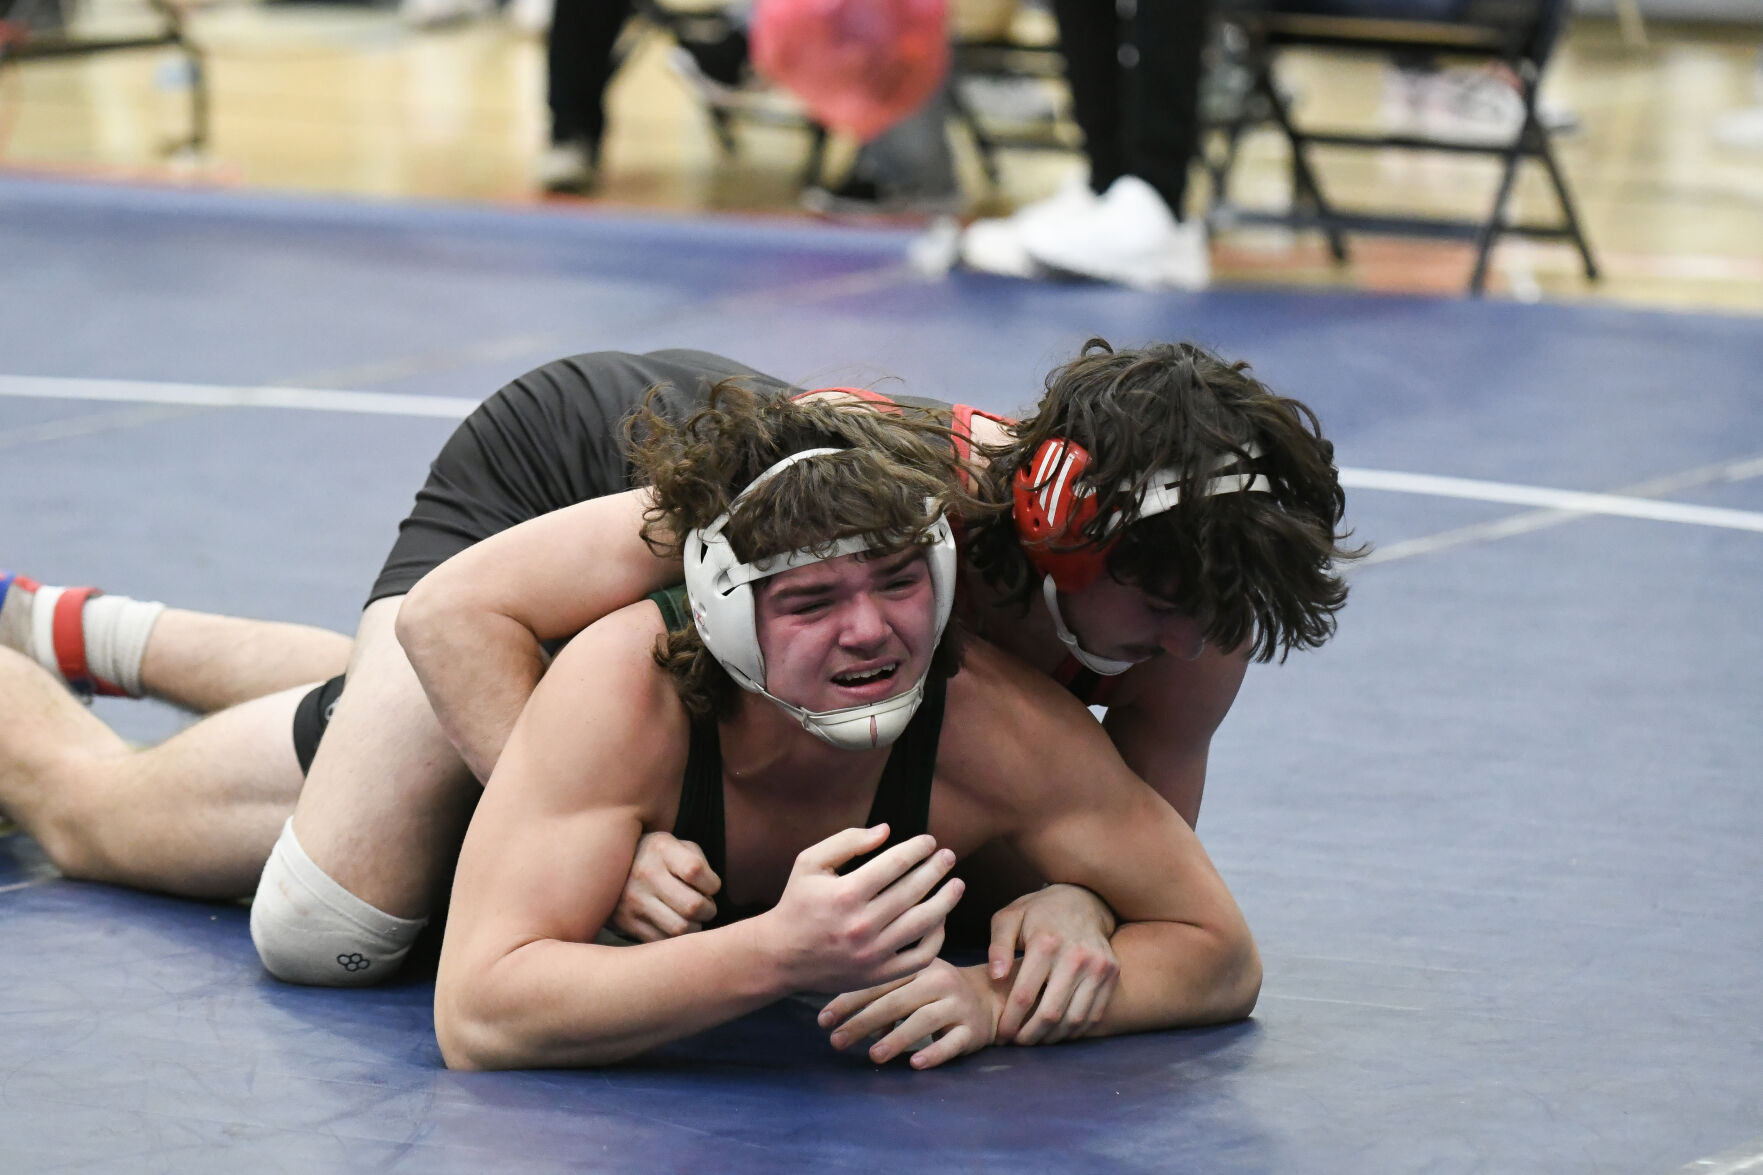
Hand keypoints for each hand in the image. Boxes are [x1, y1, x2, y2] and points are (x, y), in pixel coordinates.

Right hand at [612, 831, 720, 941]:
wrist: (608, 866)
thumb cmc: (657, 858)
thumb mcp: (677, 846)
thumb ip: (699, 863)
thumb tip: (710, 895)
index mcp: (661, 849)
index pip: (695, 871)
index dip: (712, 884)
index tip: (710, 886)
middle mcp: (644, 873)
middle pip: (692, 906)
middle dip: (708, 910)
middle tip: (705, 907)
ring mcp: (632, 899)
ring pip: (680, 929)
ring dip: (694, 927)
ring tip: (690, 917)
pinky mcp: (625, 922)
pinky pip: (662, 941)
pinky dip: (675, 939)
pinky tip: (673, 925)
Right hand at [760, 824, 963, 994]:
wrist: (781, 956)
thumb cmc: (797, 903)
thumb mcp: (810, 862)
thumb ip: (847, 841)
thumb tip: (886, 830)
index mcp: (845, 894)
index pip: (895, 864)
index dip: (917, 849)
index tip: (929, 841)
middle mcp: (862, 925)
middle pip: (913, 891)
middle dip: (936, 869)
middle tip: (949, 856)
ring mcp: (873, 953)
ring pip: (923, 923)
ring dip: (946, 901)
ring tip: (957, 885)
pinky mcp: (878, 974)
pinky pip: (920, 956)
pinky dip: (936, 937)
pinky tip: (940, 919)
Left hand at [819, 960, 1002, 1069]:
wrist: (991, 998)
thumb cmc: (938, 991)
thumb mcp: (912, 983)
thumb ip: (881, 995)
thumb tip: (845, 1021)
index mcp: (919, 965)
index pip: (879, 981)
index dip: (849, 1000)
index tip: (823, 1019)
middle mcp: (939, 981)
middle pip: (896, 1001)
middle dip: (862, 1022)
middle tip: (836, 1041)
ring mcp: (957, 1005)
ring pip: (923, 1021)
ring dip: (896, 1038)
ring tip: (872, 1055)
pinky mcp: (972, 1030)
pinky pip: (952, 1043)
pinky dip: (933, 1053)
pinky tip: (914, 1063)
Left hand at [988, 883, 1119, 1044]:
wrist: (1083, 898)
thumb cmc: (1038, 911)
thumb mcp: (1009, 917)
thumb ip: (997, 946)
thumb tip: (996, 977)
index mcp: (1046, 942)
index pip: (1024, 995)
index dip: (1011, 1021)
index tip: (1002, 1034)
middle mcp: (1076, 956)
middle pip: (1051, 1013)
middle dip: (1030, 1035)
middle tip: (1018, 1043)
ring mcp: (1098, 966)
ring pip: (1074, 1019)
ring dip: (1053, 1037)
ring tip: (1037, 1040)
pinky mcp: (1112, 973)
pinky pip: (1094, 1014)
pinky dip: (1075, 1030)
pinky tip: (1059, 1032)